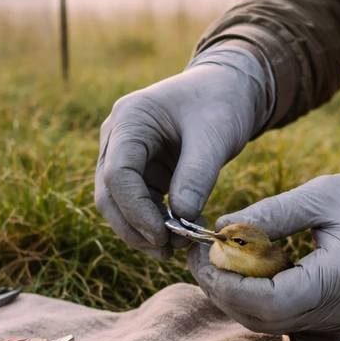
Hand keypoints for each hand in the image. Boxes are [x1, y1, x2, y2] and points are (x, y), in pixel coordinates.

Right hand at [96, 44, 270, 259]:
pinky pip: (140, 204)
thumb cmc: (222, 102)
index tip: (162, 236)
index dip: (135, 210)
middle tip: (168, 252)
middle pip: (109, 195)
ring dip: (145, 230)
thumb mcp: (216, 134)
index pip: (117, 174)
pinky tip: (185, 230)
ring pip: (120, 205)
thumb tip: (183, 219)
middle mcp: (118, 137)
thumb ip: (198, 175)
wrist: (229, 89)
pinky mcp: (142, 170)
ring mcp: (126, 155)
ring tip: (182, 244)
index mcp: (129, 119)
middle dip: (135, 228)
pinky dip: (157, 222)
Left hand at [187, 173, 339, 331]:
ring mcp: (335, 320)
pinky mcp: (329, 319)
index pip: (272, 300)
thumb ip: (271, 214)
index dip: (230, 283)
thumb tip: (220, 229)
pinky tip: (239, 269)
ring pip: (266, 324)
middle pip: (263, 319)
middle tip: (197, 254)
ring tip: (212, 258)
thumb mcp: (322, 194)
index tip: (204, 253)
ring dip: (232, 296)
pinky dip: (252, 298)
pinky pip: (280, 318)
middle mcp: (338, 309)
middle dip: (222, 290)